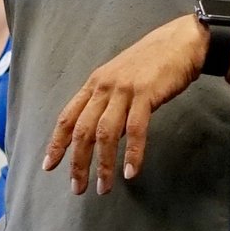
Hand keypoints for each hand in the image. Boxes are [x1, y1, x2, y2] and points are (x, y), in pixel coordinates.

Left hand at [42, 15, 207, 194]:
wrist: (180, 42)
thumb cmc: (151, 64)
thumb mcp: (121, 81)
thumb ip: (109, 107)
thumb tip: (103, 139)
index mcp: (94, 84)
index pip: (67, 117)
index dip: (57, 143)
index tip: (49, 166)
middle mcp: (103, 87)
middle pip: (82, 130)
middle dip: (77, 162)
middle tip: (77, 188)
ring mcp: (123, 90)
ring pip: (105, 133)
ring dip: (103, 164)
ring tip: (103, 188)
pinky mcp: (146, 93)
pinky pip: (135, 129)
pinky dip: (133, 153)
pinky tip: (131, 171)